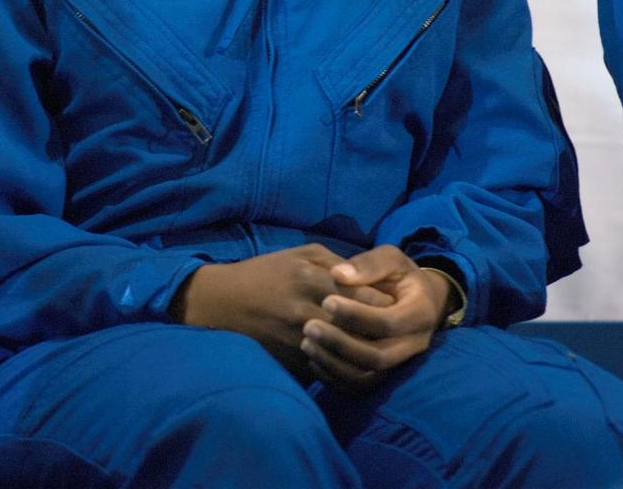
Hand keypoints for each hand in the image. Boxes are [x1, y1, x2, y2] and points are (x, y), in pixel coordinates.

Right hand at [172, 244, 390, 377]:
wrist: (223, 304)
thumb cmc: (266, 273)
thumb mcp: (299, 255)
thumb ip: (334, 262)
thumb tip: (365, 276)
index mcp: (310, 279)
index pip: (361, 294)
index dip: (384, 300)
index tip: (399, 301)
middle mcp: (306, 311)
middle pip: (356, 325)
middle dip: (380, 327)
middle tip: (399, 327)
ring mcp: (298, 340)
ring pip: (344, 351)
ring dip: (365, 349)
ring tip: (383, 345)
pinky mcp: (291, 363)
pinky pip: (326, 368)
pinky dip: (342, 366)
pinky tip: (354, 361)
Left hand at [299, 244, 452, 391]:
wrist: (420, 300)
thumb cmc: (401, 275)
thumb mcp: (392, 259)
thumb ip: (368, 264)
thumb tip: (337, 274)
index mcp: (420, 314)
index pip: (388, 323)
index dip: (357, 315)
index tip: (326, 301)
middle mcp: (414, 345)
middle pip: (378, 357)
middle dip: (341, 344)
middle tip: (308, 327)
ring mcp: (400, 365)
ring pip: (368, 378)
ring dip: (334, 363)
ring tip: (306, 343)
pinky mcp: (386, 376)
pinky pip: (360, 388)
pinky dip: (335, 378)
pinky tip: (313, 360)